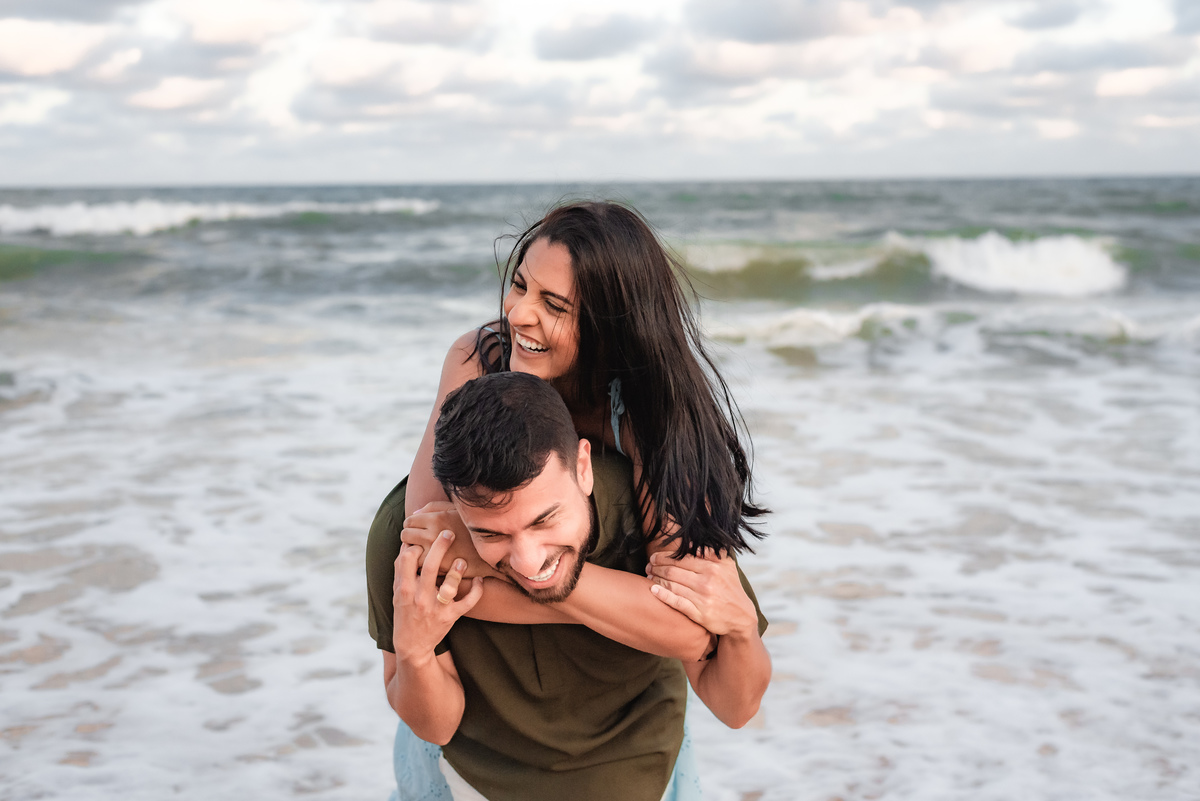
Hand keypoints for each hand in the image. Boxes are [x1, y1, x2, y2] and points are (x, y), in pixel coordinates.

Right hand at [392, 529, 483, 665]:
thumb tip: (407, 542)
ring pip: (450, 586)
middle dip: (440, 546)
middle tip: (449, 532)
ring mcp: (436, 608)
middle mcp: (420, 597)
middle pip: (430, 566)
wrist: (412, 644)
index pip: (408, 559)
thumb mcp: (397, 592)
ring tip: (462, 560)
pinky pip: (467, 602)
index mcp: (404, 589)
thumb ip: (401, 569)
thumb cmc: (404, 612)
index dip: (416, 546)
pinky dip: (476, 591)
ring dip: (458, 570)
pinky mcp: (451, 617)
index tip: (423, 542)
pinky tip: (478, 580)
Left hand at [402, 502, 499, 579]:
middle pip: (406, 534)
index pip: (410, 520)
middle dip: (409, 538)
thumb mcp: (458, 511)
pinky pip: (416, 563)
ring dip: (412, 551)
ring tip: (421, 553)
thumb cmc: (474, 531)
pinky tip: (425, 564)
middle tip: (418, 543)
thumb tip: (415, 513)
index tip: (418, 531)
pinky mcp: (437, 565)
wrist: (490, 554)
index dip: (412, 526)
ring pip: (408, 550)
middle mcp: (433, 532)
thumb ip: (435, 507)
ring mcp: (434, 550)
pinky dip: (418, 564)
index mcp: (438, 517)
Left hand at [646, 551, 757, 638]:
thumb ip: (711, 554)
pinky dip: (663, 595)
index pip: (681, 559)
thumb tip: (693, 544)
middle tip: (648, 566)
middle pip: (673, 571)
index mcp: (712, 568)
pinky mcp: (699, 614)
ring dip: (656, 579)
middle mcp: (707, 582)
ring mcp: (702, 598)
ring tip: (648, 576)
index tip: (654, 557)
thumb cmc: (731, 589)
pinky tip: (653, 590)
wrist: (742, 617)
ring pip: (672, 585)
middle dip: (656, 567)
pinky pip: (676, 602)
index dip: (664, 557)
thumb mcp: (727, 567)